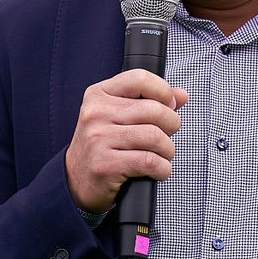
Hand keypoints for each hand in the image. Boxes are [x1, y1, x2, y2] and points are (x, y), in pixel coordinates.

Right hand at [65, 68, 187, 213]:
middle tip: (167, 135)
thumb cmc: (103, 145)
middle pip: (153, 110)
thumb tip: (181, 95)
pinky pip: (149, 161)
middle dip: (171, 124)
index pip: (140, 79)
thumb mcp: (119, 116)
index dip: (163, 91)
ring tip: (162, 155)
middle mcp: (96, 113)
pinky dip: (162, 168)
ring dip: (167, 150)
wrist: (76, 180)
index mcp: (99, 94)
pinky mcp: (105, 164)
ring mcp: (98, 139)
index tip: (169, 105)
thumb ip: (150, 101)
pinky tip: (157, 170)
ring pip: (154, 137)